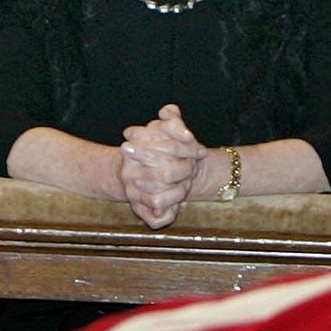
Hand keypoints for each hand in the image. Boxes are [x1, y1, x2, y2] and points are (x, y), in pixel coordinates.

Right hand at [118, 105, 206, 227]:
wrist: (134, 175)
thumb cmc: (155, 151)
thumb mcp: (162, 131)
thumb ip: (170, 120)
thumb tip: (171, 112)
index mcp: (132, 151)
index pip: (166, 149)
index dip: (188, 149)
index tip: (202, 151)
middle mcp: (128, 174)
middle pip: (165, 175)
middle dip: (186, 171)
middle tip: (195, 168)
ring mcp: (132, 194)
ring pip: (159, 199)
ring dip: (180, 192)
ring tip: (188, 184)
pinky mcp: (139, 212)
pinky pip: (156, 218)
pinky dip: (170, 213)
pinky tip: (178, 205)